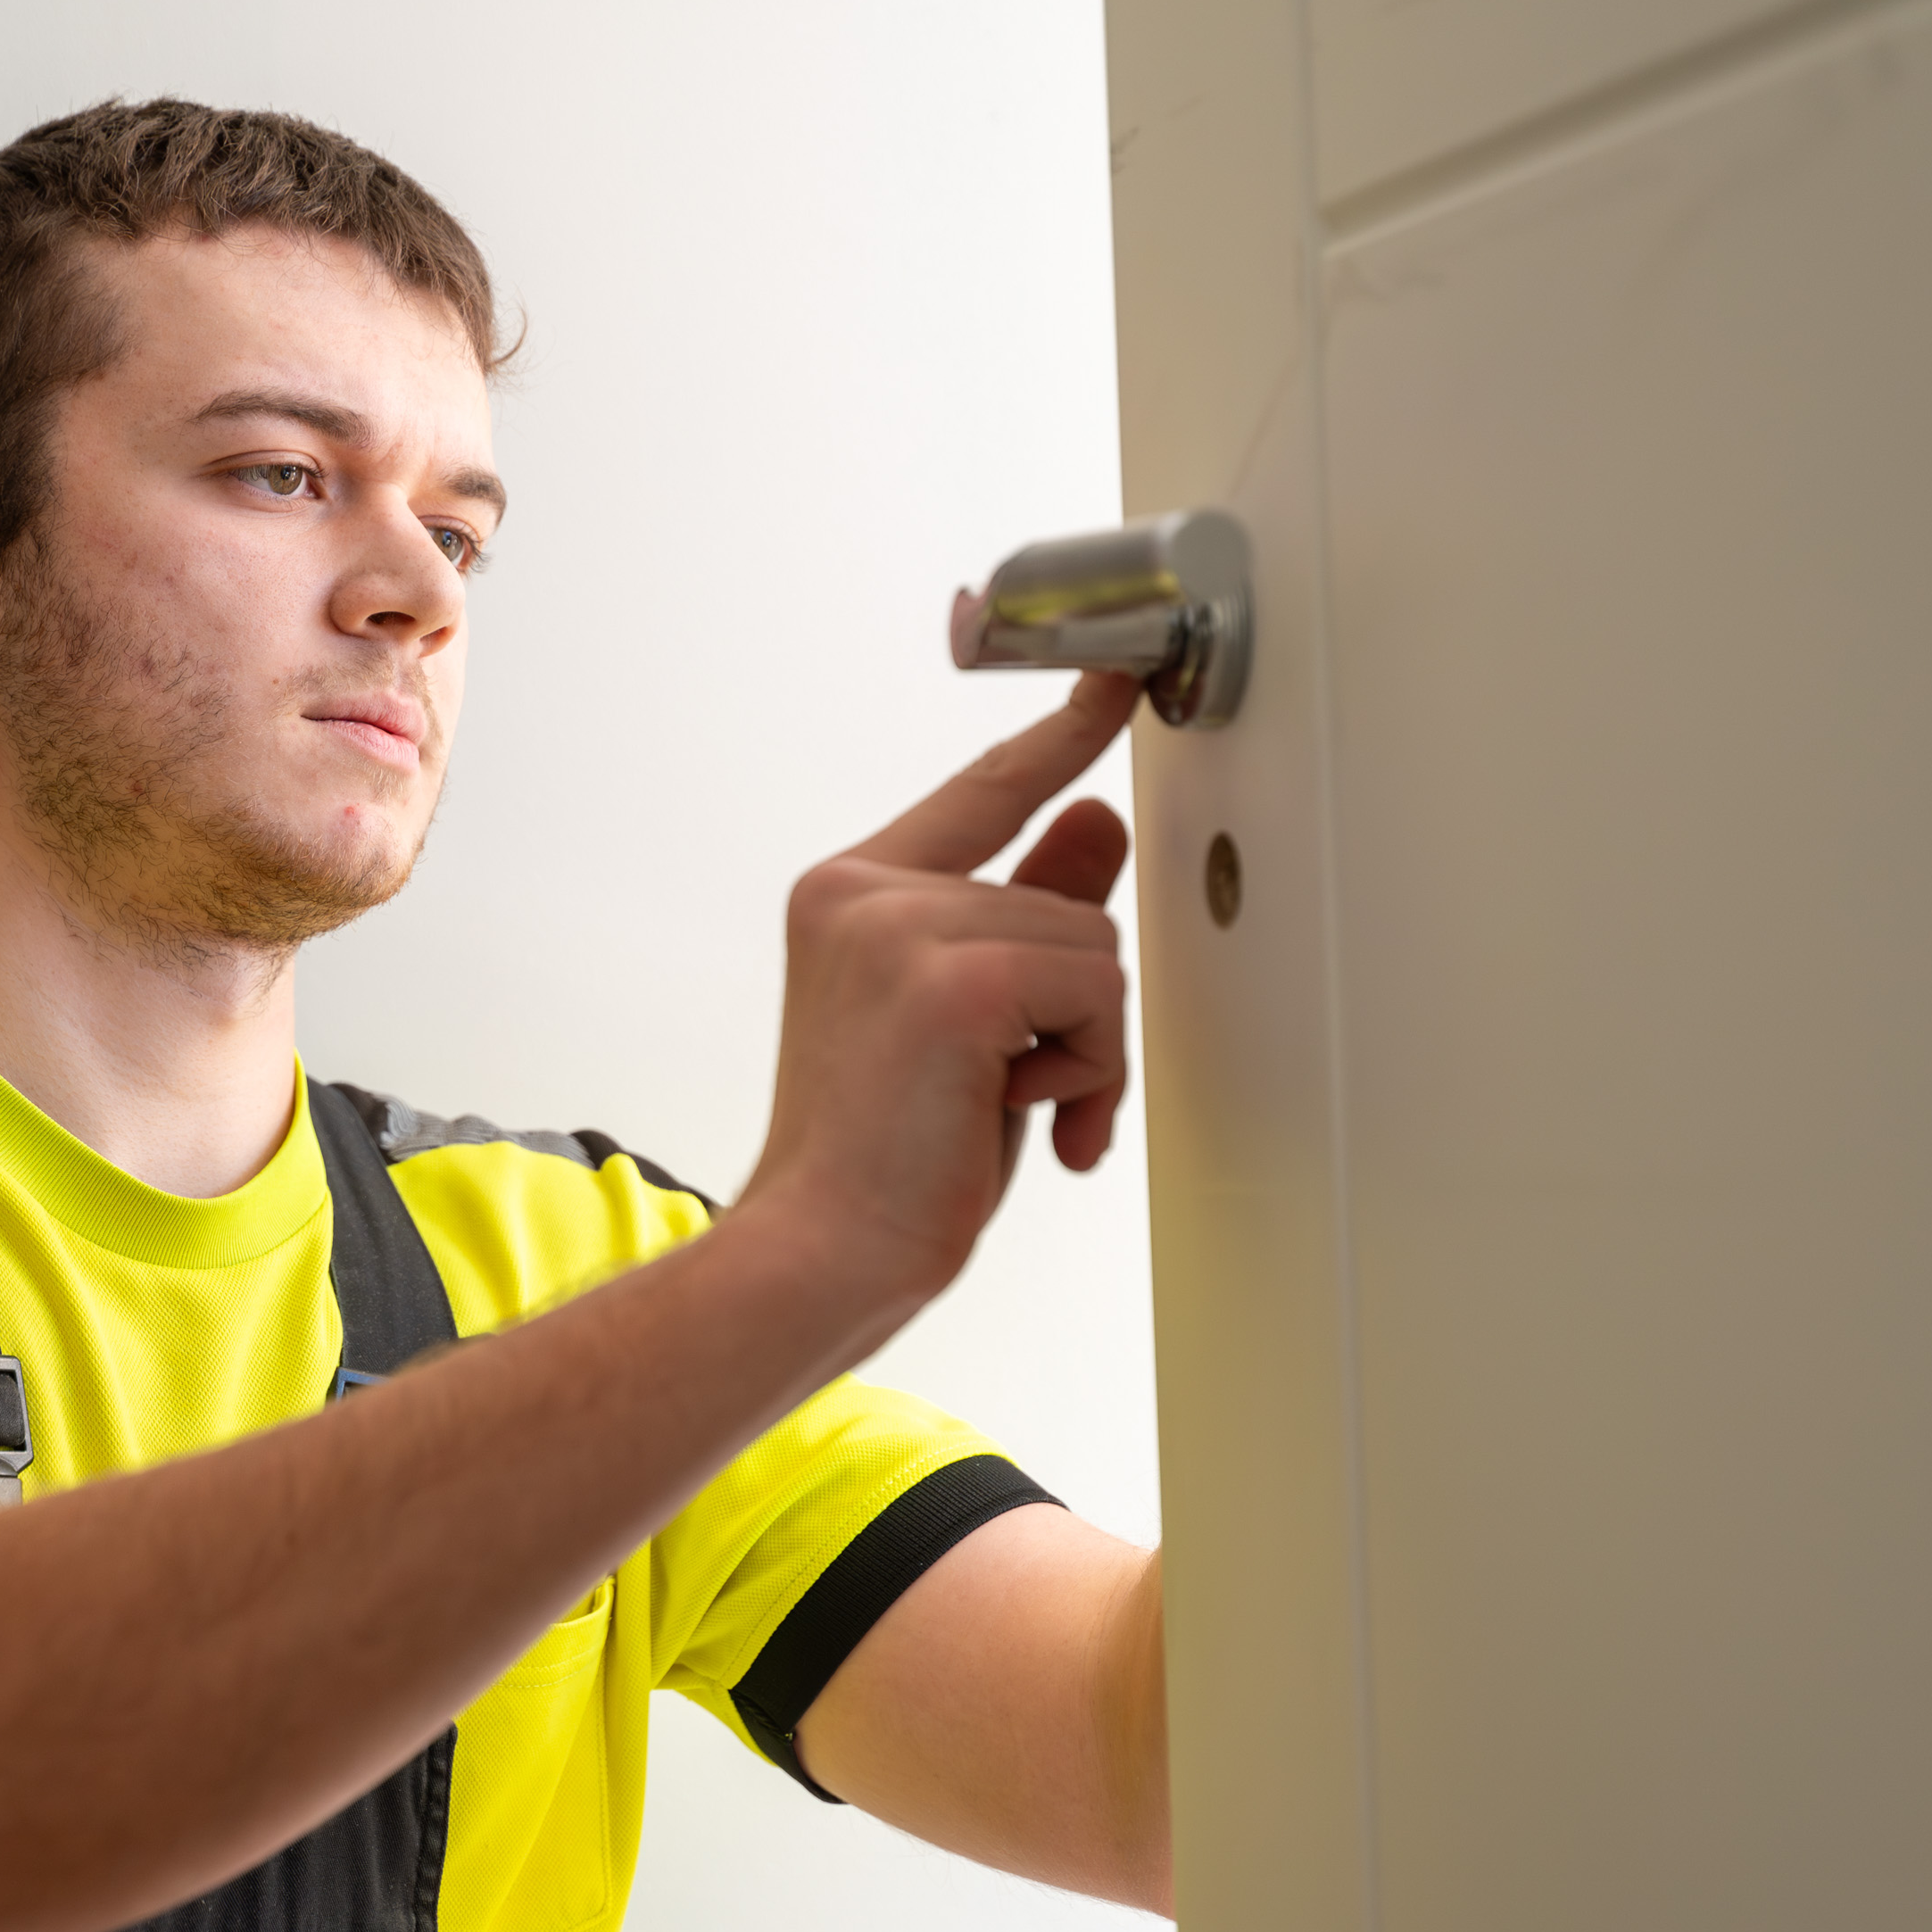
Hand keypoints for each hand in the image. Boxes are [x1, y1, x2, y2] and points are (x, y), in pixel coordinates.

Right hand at [736, 672, 1137, 1317]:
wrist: (820, 1248)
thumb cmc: (883, 1160)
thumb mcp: (968, 1023)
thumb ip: (1024, 916)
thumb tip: (1096, 822)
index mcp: (852, 895)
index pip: (980, 792)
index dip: (1059, 737)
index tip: (1111, 682)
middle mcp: (868, 893)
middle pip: (1067, 900)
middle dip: (1074, 1011)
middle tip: (1018, 1094)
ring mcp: (904, 927)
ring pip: (1092, 949)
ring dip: (1085, 1049)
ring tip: (1009, 1109)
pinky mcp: (955, 979)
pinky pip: (1095, 992)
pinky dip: (1088, 1069)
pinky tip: (1020, 1114)